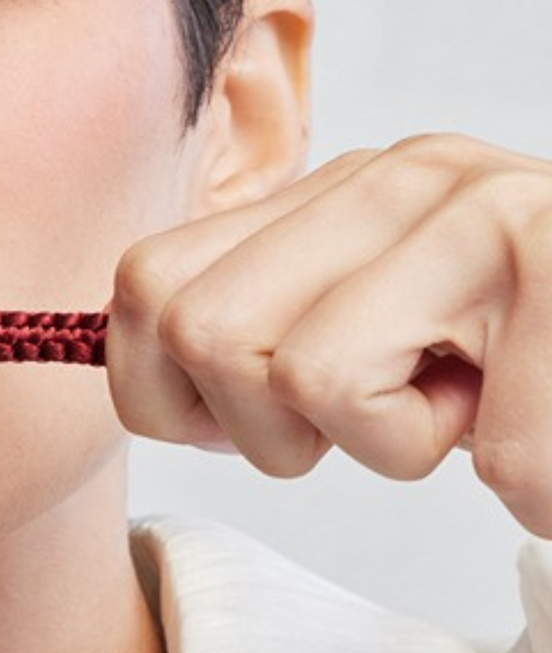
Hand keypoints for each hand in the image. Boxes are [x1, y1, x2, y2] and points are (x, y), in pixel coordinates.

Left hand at [108, 135, 551, 535]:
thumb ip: (268, 326)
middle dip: (275, 433)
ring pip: (307, 381)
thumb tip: (139, 362)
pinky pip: (456, 440)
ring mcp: (484, 209)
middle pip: (202, 334)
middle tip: (389, 414)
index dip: (167, 396)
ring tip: (482, 405)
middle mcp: (403, 175)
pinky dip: (522, 477)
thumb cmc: (537, 374)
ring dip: (399, 448)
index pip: (146, 288)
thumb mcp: (386, 335)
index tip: (263, 427)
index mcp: (342, 191)